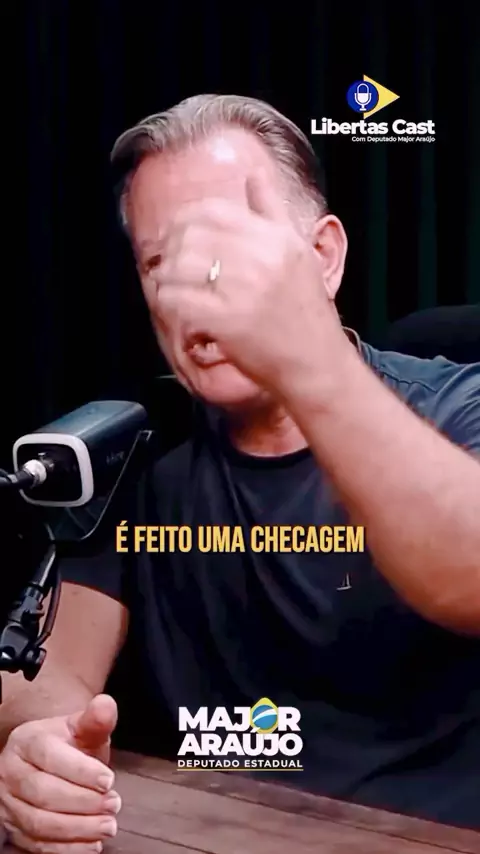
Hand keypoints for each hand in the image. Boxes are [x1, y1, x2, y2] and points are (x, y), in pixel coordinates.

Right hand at [0, 695, 119, 852]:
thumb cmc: (69, 746)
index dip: (81, 771)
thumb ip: (96, 719)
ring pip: (39, 823)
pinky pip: (37, 845)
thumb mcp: (82, 728)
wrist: (51, 763)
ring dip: (77, 828)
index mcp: (27, 741)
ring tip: (108, 826)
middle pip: (43, 793)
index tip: (109, 780)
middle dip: (83, 802)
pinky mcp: (14, 829)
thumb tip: (106, 705)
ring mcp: (9, 803)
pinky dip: (67, 849)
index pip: (50, 756)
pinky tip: (92, 845)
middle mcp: (12, 772)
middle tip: (114, 805)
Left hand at [153, 169, 347, 397]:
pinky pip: (179, 301)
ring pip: (179, 267)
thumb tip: (253, 175)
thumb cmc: (305, 311)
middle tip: (162, 261)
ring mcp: (243, 290)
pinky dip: (168, 303)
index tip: (175, 234)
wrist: (315, 363)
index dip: (184, 219)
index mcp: (275, 238)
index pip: (213, 211)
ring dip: (164, 276)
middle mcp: (260, 259)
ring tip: (165, 285)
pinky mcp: (227, 322)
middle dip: (169, 248)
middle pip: (191, 236)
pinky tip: (172, 308)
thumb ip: (272, 212)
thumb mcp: (297, 252)